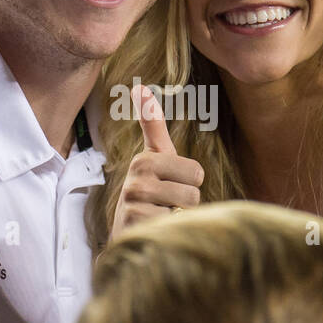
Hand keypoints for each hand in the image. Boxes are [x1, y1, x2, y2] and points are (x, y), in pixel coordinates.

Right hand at [109, 84, 204, 239]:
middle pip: (193, 192)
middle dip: (185, 203)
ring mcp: (133, 203)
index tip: (169, 184)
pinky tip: (153, 230)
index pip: (195, 171)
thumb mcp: (154, 158)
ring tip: (159, 216)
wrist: (127, 236)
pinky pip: (174, 226)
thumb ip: (151, 123)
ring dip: (178, 217)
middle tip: (165, 204)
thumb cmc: (149, 192)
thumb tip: (139, 86)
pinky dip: (168, 231)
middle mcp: (136, 179)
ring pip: (185, 209)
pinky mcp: (135, 226)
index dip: (189, 183)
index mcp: (144, 159)